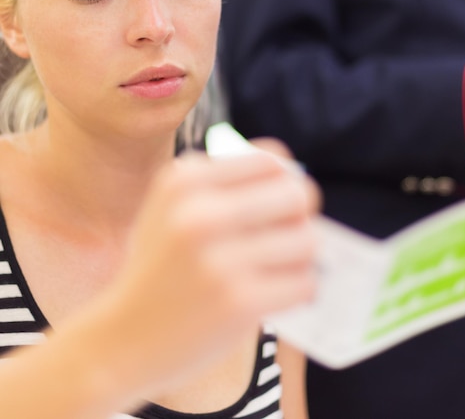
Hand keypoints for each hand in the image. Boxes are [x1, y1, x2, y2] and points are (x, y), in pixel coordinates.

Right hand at [91, 151, 319, 398]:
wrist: (119, 340)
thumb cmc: (159, 266)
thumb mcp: (172, 207)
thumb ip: (225, 182)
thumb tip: (293, 172)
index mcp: (184, 180)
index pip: (272, 160)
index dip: (286, 180)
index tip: (280, 202)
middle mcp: (201, 213)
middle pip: (298, 194)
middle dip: (301, 215)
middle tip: (289, 234)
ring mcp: (220, 260)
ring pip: (308, 240)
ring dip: (301, 257)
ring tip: (280, 267)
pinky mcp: (239, 303)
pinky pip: (304, 283)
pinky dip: (297, 289)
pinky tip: (274, 294)